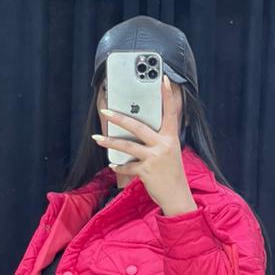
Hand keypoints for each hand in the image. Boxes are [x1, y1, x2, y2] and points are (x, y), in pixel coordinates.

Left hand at [92, 74, 196, 215]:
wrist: (177, 196)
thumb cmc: (172, 173)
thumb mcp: (171, 152)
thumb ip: (158, 140)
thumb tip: (139, 132)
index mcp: (171, 138)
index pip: (170, 112)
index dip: (167, 95)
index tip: (162, 79)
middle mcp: (163, 145)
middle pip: (138, 127)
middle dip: (119, 118)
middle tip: (106, 111)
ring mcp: (154, 158)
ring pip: (127, 146)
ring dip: (109, 142)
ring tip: (97, 138)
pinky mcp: (146, 171)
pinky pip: (128, 166)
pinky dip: (119, 166)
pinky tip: (112, 165)